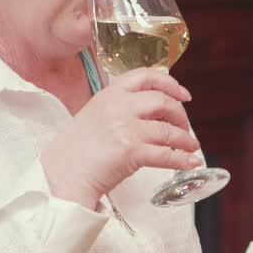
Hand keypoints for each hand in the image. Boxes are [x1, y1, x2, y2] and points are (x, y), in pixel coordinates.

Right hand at [43, 68, 201, 207]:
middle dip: (180, 115)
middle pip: (163, 101)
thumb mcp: (94, 115)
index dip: (170, 84)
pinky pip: (166, 154)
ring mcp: (125, 128)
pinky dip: (182, 159)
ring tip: (191, 147)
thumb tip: (151, 111)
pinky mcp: (131, 151)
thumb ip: (119, 108)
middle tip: (185, 128)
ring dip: (185, 140)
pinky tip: (191, 162)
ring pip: (168, 130)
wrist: (61, 176)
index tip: (183, 95)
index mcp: (110, 94)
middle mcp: (119, 106)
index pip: (146, 76)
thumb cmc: (76, 151)